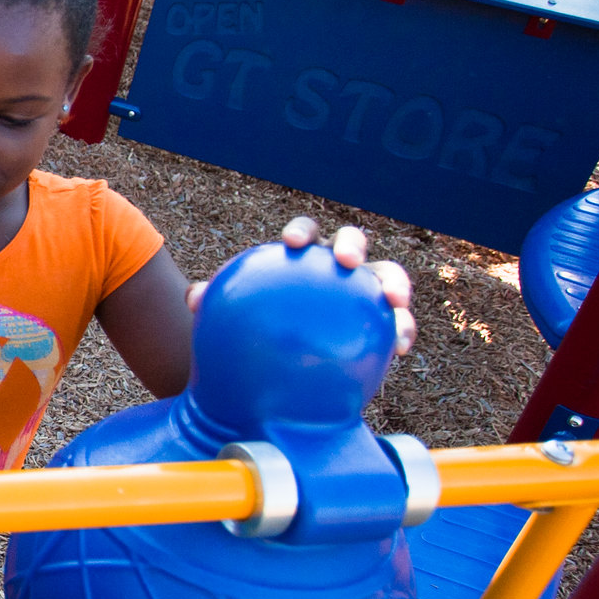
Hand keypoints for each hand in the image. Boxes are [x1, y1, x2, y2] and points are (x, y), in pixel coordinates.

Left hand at [185, 217, 415, 355]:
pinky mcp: (384, 320)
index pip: (303, 236)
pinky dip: (402, 330)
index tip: (291, 244)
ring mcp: (365, 290)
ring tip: (393, 301)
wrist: (289, 365)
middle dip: (351, 245)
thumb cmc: (265, 330)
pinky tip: (400, 349)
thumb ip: (219, 303)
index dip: (300, 233)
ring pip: (386, 275)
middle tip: (345, 261)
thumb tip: (195, 297)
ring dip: (394, 283)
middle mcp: (337, 267)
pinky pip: (398, 322)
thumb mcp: (240, 318)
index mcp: (303, 259)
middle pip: (350, 242)